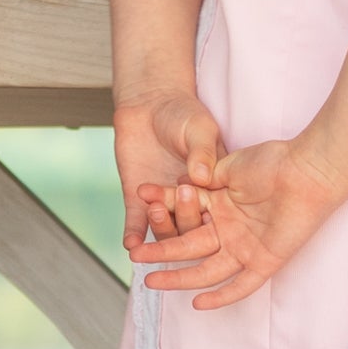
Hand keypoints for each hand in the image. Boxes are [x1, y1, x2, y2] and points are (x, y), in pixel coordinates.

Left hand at [113, 91, 223, 255]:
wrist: (149, 105)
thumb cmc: (182, 114)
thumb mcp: (199, 129)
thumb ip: (201, 152)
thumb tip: (202, 177)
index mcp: (214, 189)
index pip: (216, 211)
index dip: (210, 212)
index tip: (204, 201)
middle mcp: (191, 203)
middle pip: (191, 226)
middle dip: (185, 217)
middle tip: (178, 198)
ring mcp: (165, 204)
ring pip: (165, 230)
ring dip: (160, 227)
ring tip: (155, 211)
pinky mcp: (140, 202)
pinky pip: (137, 223)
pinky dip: (134, 234)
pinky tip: (131, 243)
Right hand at [136, 136, 347, 310]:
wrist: (307, 169)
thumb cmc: (273, 162)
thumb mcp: (228, 168)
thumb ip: (203, 179)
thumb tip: (178, 184)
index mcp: (221, 207)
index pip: (184, 216)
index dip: (163, 209)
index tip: (140, 200)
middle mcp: (231, 231)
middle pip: (190, 247)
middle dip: (162, 252)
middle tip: (136, 258)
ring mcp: (247, 248)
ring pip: (207, 269)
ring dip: (179, 277)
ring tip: (151, 280)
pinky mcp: (266, 261)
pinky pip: (242, 285)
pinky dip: (222, 296)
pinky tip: (198, 304)